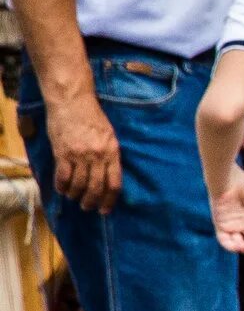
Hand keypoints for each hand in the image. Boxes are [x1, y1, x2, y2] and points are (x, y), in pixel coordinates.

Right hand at [45, 91, 119, 212]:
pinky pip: (63, 177)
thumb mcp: (109, 135)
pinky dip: (62, 186)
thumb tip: (108, 174)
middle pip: (96, 187)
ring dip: (75, 195)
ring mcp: (80, 155)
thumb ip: (110, 154)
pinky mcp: (63, 153)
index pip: (114, 183)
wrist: (72, 102)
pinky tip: (61, 189)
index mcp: (113, 152)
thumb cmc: (92, 117)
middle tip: (87, 207)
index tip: (105, 209)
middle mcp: (98, 156)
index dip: (110, 200)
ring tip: (73, 197)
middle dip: (91, 201)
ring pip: (79, 185)